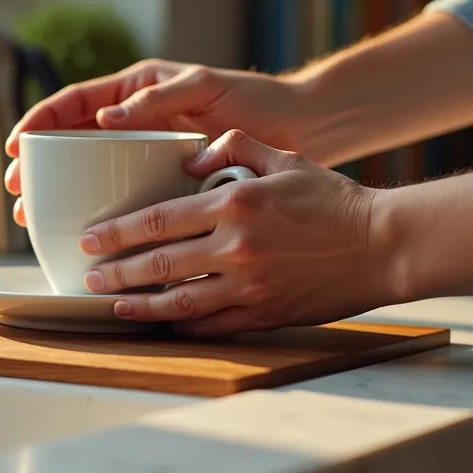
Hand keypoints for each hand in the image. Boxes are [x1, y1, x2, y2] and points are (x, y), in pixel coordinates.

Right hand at [4, 59, 309, 225]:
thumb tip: (105, 117)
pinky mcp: (164, 182)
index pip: (73, 102)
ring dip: (58, 195)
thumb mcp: (204, 87)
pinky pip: (120, 196)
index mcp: (136, 90)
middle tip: (16, 193)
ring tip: (33, 220)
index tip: (15, 144)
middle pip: (70, 142)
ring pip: (89, 173)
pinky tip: (83, 235)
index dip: (39, 121)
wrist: (300, 130)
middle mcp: (135, 121)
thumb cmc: (255, 100)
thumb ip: (157, 97)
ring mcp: (147, 153)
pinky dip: (98, 214)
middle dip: (37, 166)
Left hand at [78, 130, 388, 336]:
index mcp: (235, 203)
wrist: (384, 245)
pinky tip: (160, 321)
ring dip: (139, 304)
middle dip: (116, 271)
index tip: (90, 238)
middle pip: (157, 264)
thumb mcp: (284, 157)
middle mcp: (236, 247)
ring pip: (178, 301)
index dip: (117, 233)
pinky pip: (210, 324)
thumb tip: (187, 162)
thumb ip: (232, 148)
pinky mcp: (264, 313)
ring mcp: (249, 286)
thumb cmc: (333, 198)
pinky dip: (180, 324)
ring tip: (112, 303)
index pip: (157, 220)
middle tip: (88, 275)